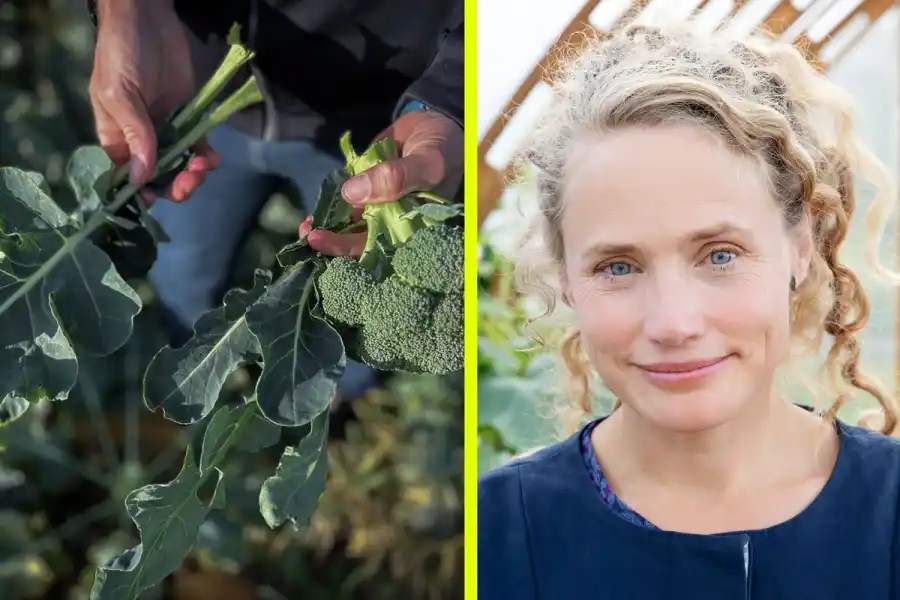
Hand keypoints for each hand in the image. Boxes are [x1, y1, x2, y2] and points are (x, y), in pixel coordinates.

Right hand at [90, 0, 219, 202]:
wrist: (148, 20)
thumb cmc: (122, 54)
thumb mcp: (120, 94)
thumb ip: (134, 135)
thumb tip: (139, 178)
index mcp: (117, 138)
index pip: (128, 177)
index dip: (142, 191)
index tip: (158, 196)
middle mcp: (141, 140)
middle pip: (158, 177)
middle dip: (175, 185)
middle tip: (190, 180)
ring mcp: (166, 131)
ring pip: (181, 166)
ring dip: (193, 174)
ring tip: (203, 166)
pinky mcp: (188, 119)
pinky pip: (198, 147)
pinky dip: (206, 157)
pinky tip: (213, 158)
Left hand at [302, 109, 463, 255]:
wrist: (437, 120)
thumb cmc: (444, 148)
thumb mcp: (427, 163)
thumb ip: (395, 178)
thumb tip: (351, 193)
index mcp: (414, 223)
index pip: (383, 246)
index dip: (353, 249)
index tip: (325, 243)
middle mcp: (395, 218)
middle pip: (362, 239)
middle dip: (334, 241)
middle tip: (310, 238)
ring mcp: (379, 202)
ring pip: (351, 222)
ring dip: (328, 226)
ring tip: (306, 227)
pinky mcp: (367, 184)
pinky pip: (346, 198)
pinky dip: (330, 205)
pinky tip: (312, 214)